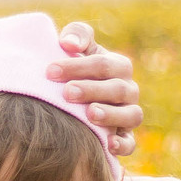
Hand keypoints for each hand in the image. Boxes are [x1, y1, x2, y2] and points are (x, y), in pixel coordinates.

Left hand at [48, 20, 142, 155]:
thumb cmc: (74, 69)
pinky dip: (122, 144)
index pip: (103, 64)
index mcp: (118, 67)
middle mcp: (128, 90)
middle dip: (91, 90)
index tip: (50, 71)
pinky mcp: (125, 137)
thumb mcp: (77, 48)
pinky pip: (131, 143)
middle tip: (67, 93)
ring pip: (131, 115)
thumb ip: (77, 35)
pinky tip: (108, 145)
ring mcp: (129, 114)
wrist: (74, 100)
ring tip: (90, 113)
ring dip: (111, 115)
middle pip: (116, 89)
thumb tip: (68, 43)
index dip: (77, 66)